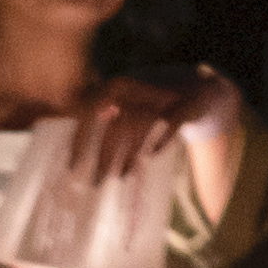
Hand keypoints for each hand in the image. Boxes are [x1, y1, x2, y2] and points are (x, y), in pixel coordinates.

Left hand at [80, 69, 242, 223]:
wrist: (195, 88)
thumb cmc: (152, 99)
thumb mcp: (124, 99)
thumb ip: (102, 110)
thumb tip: (72, 126)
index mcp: (116, 85)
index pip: (90, 113)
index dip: (80, 140)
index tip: (73, 166)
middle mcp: (137, 87)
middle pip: (116, 127)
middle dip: (104, 157)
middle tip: (97, 182)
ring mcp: (160, 96)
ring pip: (139, 130)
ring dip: (128, 157)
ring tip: (121, 177)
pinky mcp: (182, 106)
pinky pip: (170, 126)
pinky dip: (160, 142)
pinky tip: (151, 157)